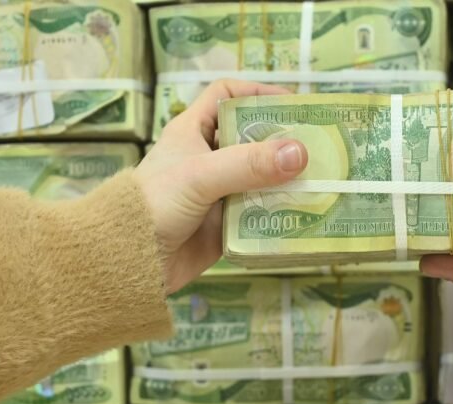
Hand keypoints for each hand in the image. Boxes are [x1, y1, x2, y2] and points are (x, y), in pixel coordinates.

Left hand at [134, 80, 307, 293]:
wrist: (129, 261)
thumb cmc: (153, 205)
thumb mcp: (200, 176)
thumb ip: (248, 164)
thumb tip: (300, 153)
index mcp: (194, 132)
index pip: (227, 95)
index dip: (257, 93)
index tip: (291, 104)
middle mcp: (209, 158)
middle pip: (254, 137)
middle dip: (286, 140)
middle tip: (321, 145)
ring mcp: (220, 192)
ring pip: (263, 177)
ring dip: (289, 179)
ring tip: (323, 179)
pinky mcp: (228, 224)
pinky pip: (262, 213)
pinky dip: (283, 212)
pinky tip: (305, 213)